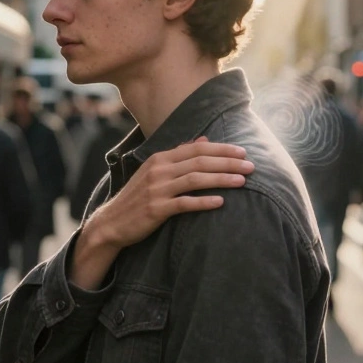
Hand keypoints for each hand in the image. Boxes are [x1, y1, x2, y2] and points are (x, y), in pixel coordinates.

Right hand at [70, 138, 252, 289]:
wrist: (112, 222)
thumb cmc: (138, 197)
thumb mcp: (156, 172)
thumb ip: (179, 156)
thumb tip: (203, 140)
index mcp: (160, 159)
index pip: (197, 148)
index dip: (222, 149)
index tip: (243, 152)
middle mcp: (159, 170)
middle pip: (200, 161)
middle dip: (228, 162)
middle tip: (251, 166)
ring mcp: (157, 189)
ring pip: (195, 180)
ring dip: (221, 179)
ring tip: (242, 181)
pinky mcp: (156, 209)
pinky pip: (184, 204)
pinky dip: (203, 202)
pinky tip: (220, 203)